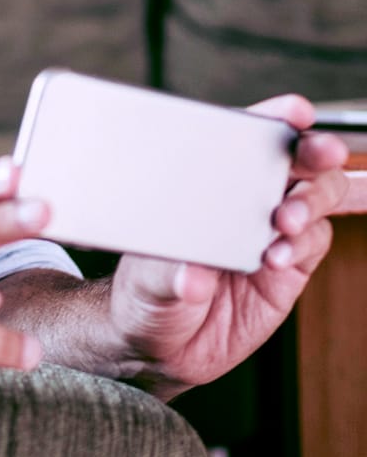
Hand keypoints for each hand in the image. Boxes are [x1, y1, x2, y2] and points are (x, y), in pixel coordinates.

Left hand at [109, 94, 348, 400]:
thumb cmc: (140, 295)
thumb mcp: (143, 282)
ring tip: (287, 221)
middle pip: (292, 159)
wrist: (157, 344)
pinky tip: (279, 256)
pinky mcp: (288, 265)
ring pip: (314, 195)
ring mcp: (268, 229)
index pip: (240, 138)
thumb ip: (168, 276)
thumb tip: (192, 277)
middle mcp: (241, 198)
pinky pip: (313, 242)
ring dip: (311, 199)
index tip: (293, 112)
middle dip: (311, 150)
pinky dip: (304, 243)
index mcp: (201, 181)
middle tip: (316, 154)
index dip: (271, 118)